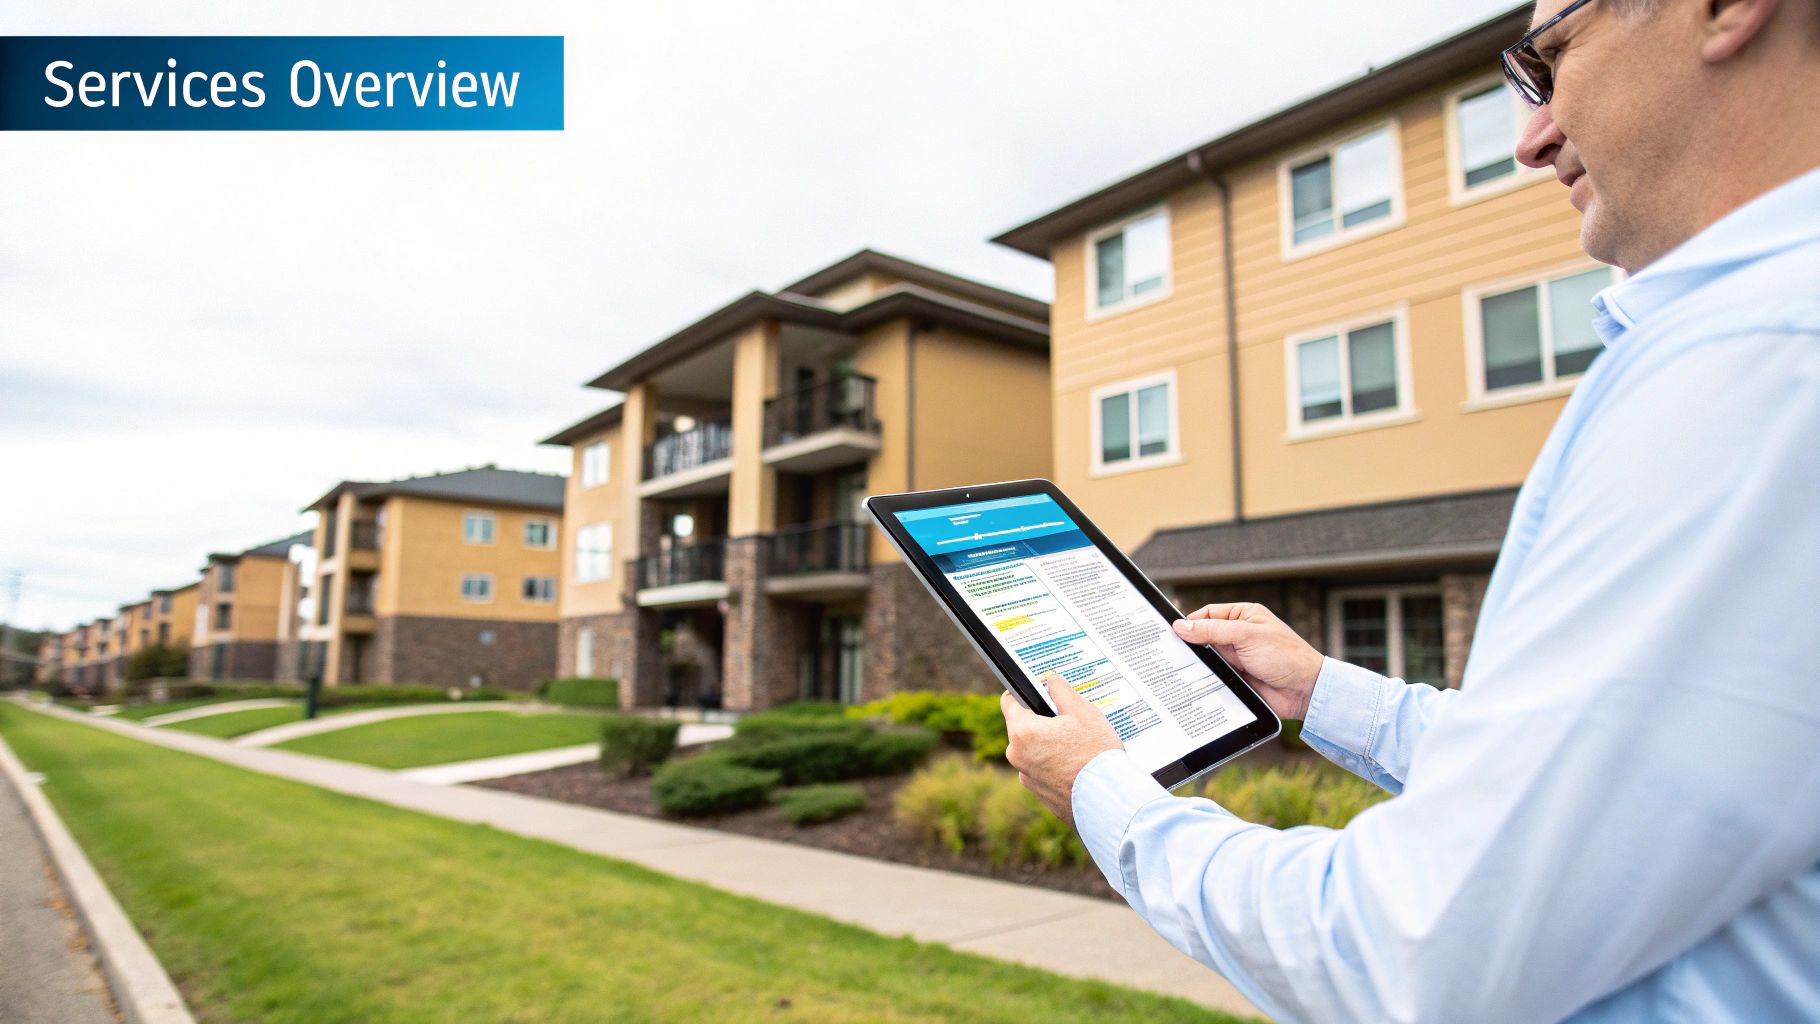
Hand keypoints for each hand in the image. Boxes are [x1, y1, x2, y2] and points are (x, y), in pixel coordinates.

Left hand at [1001, 672, 1123, 826]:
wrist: (1109, 800)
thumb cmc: (1096, 753)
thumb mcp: (1082, 712)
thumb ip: (1061, 691)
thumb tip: (1050, 679)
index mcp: (1022, 732)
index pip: (1009, 702)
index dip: (1021, 693)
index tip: (1035, 691)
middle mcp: (1017, 756)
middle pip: (1023, 727)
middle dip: (1042, 721)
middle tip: (1069, 719)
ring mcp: (1027, 777)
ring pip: (1034, 750)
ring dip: (1049, 744)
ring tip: (1078, 745)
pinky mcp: (1040, 794)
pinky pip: (1043, 770)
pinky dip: (1055, 765)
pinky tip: (1078, 764)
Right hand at [1171, 602, 1323, 720]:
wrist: (1305, 691)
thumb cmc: (1285, 656)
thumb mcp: (1245, 636)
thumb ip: (1212, 630)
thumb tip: (1181, 626)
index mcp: (1244, 616)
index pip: (1208, 613)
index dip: (1190, 622)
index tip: (1171, 632)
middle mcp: (1240, 635)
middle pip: (1205, 636)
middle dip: (1191, 644)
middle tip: (1169, 652)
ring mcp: (1238, 657)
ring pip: (1209, 658)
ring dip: (1199, 663)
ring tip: (1178, 668)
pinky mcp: (1238, 677)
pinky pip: (1215, 676)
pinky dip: (1206, 679)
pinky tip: (1194, 682)